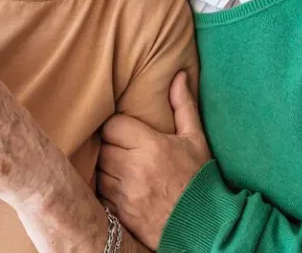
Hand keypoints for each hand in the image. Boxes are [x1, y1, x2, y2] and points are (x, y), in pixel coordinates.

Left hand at [97, 71, 209, 248]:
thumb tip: (179, 75)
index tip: (125, 132)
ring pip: (97, 170)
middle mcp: (133, 169)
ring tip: (119, 168)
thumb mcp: (195, 141)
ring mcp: (123, 193)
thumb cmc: (199, 180)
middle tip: (121, 150)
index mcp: (151, 147)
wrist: (204, 226)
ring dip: (104, 168)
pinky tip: (117, 189)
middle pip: (101, 147)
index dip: (116, 128)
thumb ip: (183, 106)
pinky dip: (103, 191)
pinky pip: (98, 195)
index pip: (112, 126)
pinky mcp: (118, 213)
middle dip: (109, 147)